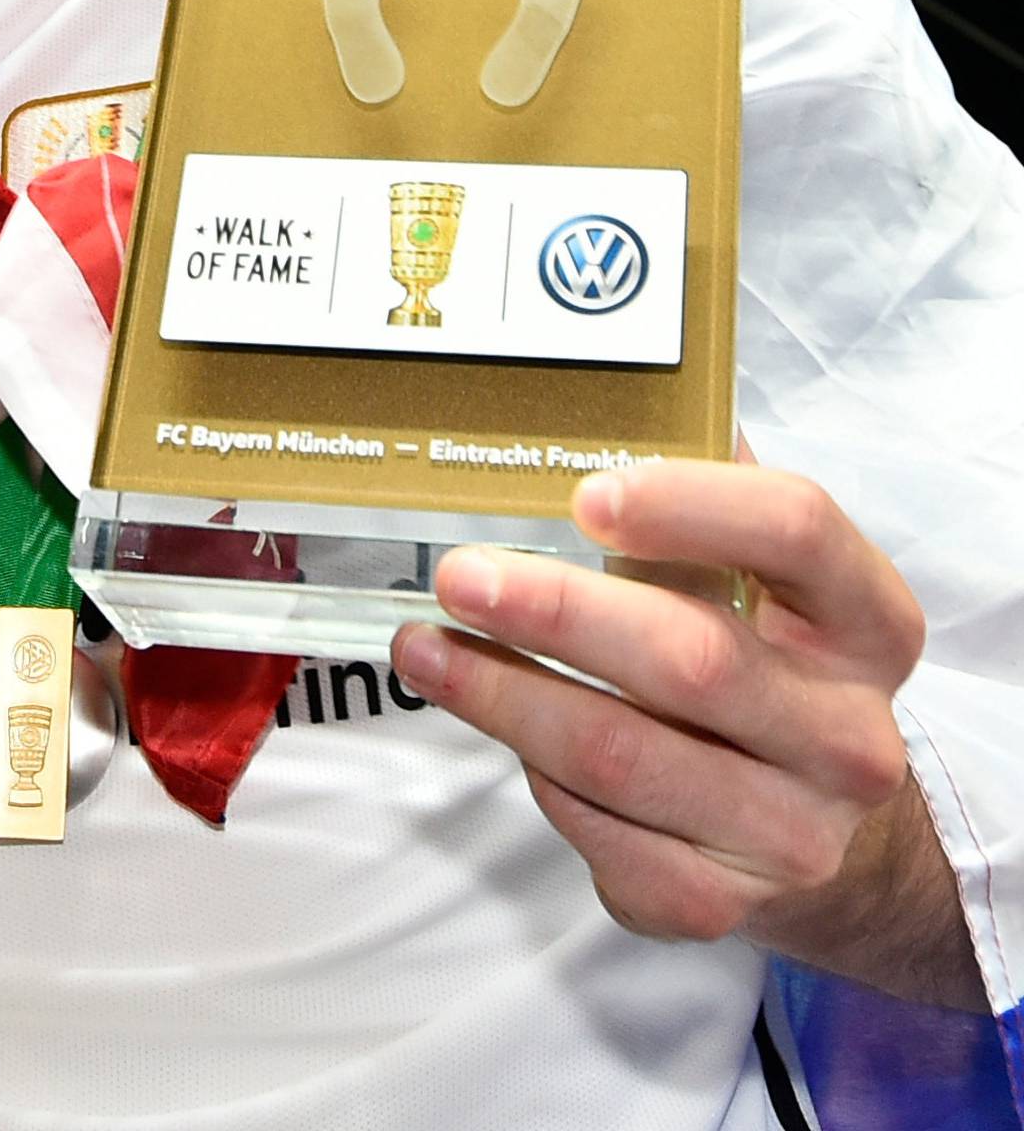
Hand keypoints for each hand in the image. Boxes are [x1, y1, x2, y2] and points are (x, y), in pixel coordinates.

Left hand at [391, 460, 923, 951]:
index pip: (795, 532)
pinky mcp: (718, 902)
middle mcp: (847, 734)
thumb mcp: (767, 578)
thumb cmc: (768, 661)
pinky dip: (535, 773)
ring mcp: (790, 831)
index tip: (586, 493)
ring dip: (503, 694)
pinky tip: (497, 722)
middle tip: (460, 574)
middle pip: (690, 659)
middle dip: (555, 611)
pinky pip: (600, 833)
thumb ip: (706, 489)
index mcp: (868, 620)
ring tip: (424, 646)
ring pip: (621, 757)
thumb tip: (611, 390)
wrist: (821, 825)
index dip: (688, 503)